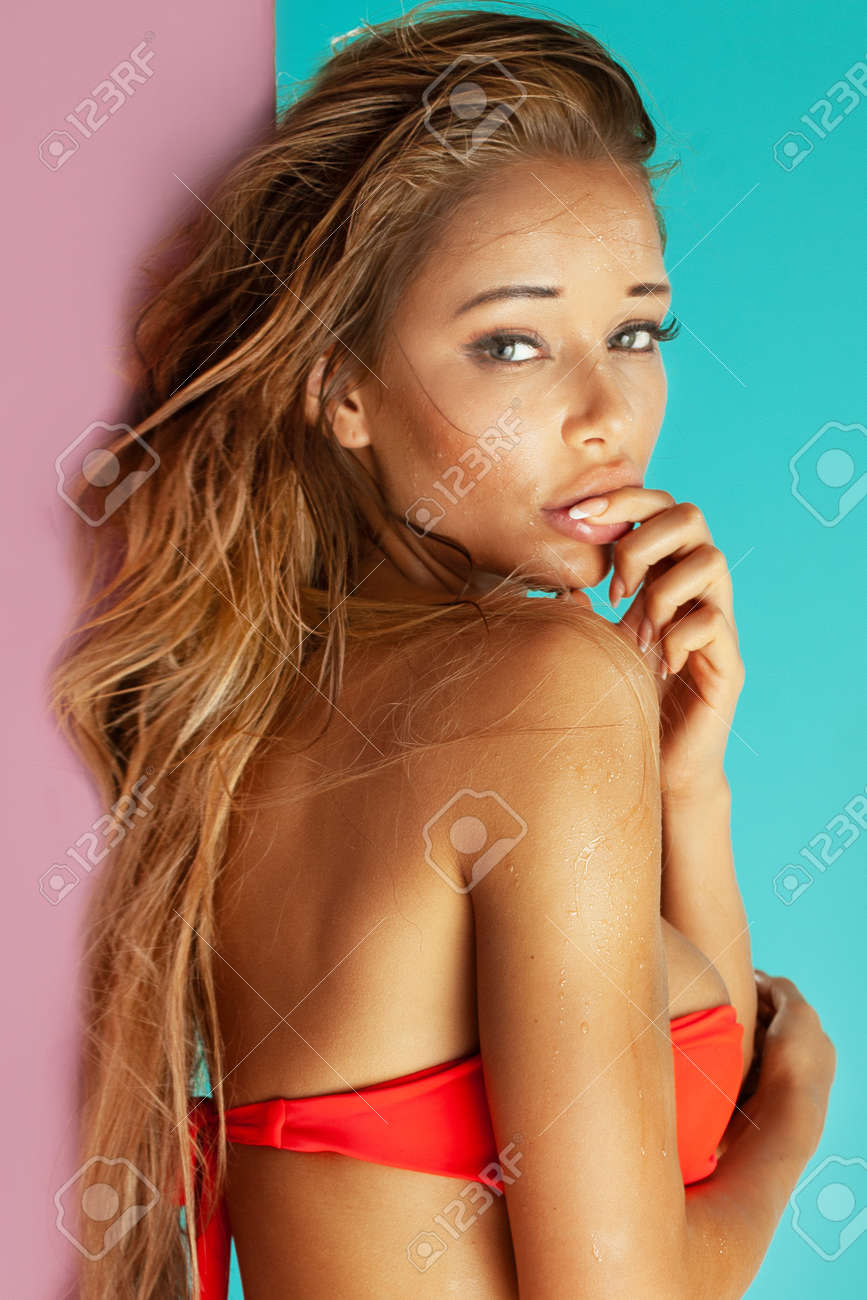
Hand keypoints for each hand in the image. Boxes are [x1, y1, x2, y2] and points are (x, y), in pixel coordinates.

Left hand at [572, 488, 744, 798]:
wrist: (655, 770)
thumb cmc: (624, 703)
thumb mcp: (595, 645)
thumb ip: (581, 609)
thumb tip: (556, 580)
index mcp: (663, 576)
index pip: (659, 508)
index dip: (624, 499)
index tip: (579, 516)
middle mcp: (695, 592)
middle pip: (692, 516)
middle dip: (643, 539)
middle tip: (615, 587)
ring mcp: (716, 625)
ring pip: (711, 562)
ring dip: (663, 589)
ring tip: (639, 630)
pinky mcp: (727, 664)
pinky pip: (713, 622)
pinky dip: (678, 635)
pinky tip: (657, 661)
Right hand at [715, 969, 835, 1159]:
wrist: (778, 1120)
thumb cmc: (795, 1064)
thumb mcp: (800, 1012)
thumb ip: (782, 989)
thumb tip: (759, 977)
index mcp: (811, 1045)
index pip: (782, 1010)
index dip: (759, 993)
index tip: (734, 981)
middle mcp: (793, 1065)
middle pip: (760, 1028)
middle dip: (740, 1014)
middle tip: (717, 1000)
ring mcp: (768, 1085)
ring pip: (741, 1048)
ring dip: (727, 1036)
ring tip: (709, 1023)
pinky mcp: (744, 1100)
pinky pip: (727, 1068)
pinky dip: (719, 1058)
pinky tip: (708, 1048)